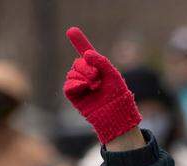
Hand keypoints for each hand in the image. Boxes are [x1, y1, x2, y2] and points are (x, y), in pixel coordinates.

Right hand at [63, 27, 141, 144]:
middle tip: (97, 77)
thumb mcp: (113, 75)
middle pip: (78, 63)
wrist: (115, 114)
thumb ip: (101, 62)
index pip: (87, 55)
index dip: (80, 43)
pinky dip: (75, 83)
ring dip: (83, 76)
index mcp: (99, 71)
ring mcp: (81, 87)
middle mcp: (88, 77)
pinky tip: (84, 87)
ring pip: (72, 73)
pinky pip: (68, 85)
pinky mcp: (75, 97)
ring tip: (94, 86)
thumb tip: (86, 54)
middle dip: (86, 67)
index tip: (71, 30)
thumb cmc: (118, 96)